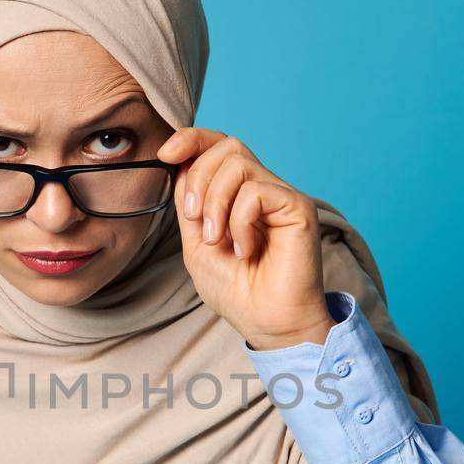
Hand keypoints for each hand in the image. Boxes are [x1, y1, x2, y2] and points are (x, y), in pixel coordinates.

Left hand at [156, 128, 334, 349]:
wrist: (268, 324)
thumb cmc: (237, 292)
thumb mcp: (196, 245)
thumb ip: (189, 205)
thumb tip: (181, 165)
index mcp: (238, 195)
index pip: (218, 146)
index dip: (191, 140)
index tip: (165, 155)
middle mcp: (262, 189)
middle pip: (227, 146)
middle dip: (198, 177)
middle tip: (195, 220)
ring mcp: (281, 196)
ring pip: (238, 164)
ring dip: (215, 203)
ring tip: (218, 240)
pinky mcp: (298, 207)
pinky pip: (256, 191)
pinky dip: (239, 221)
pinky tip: (246, 249)